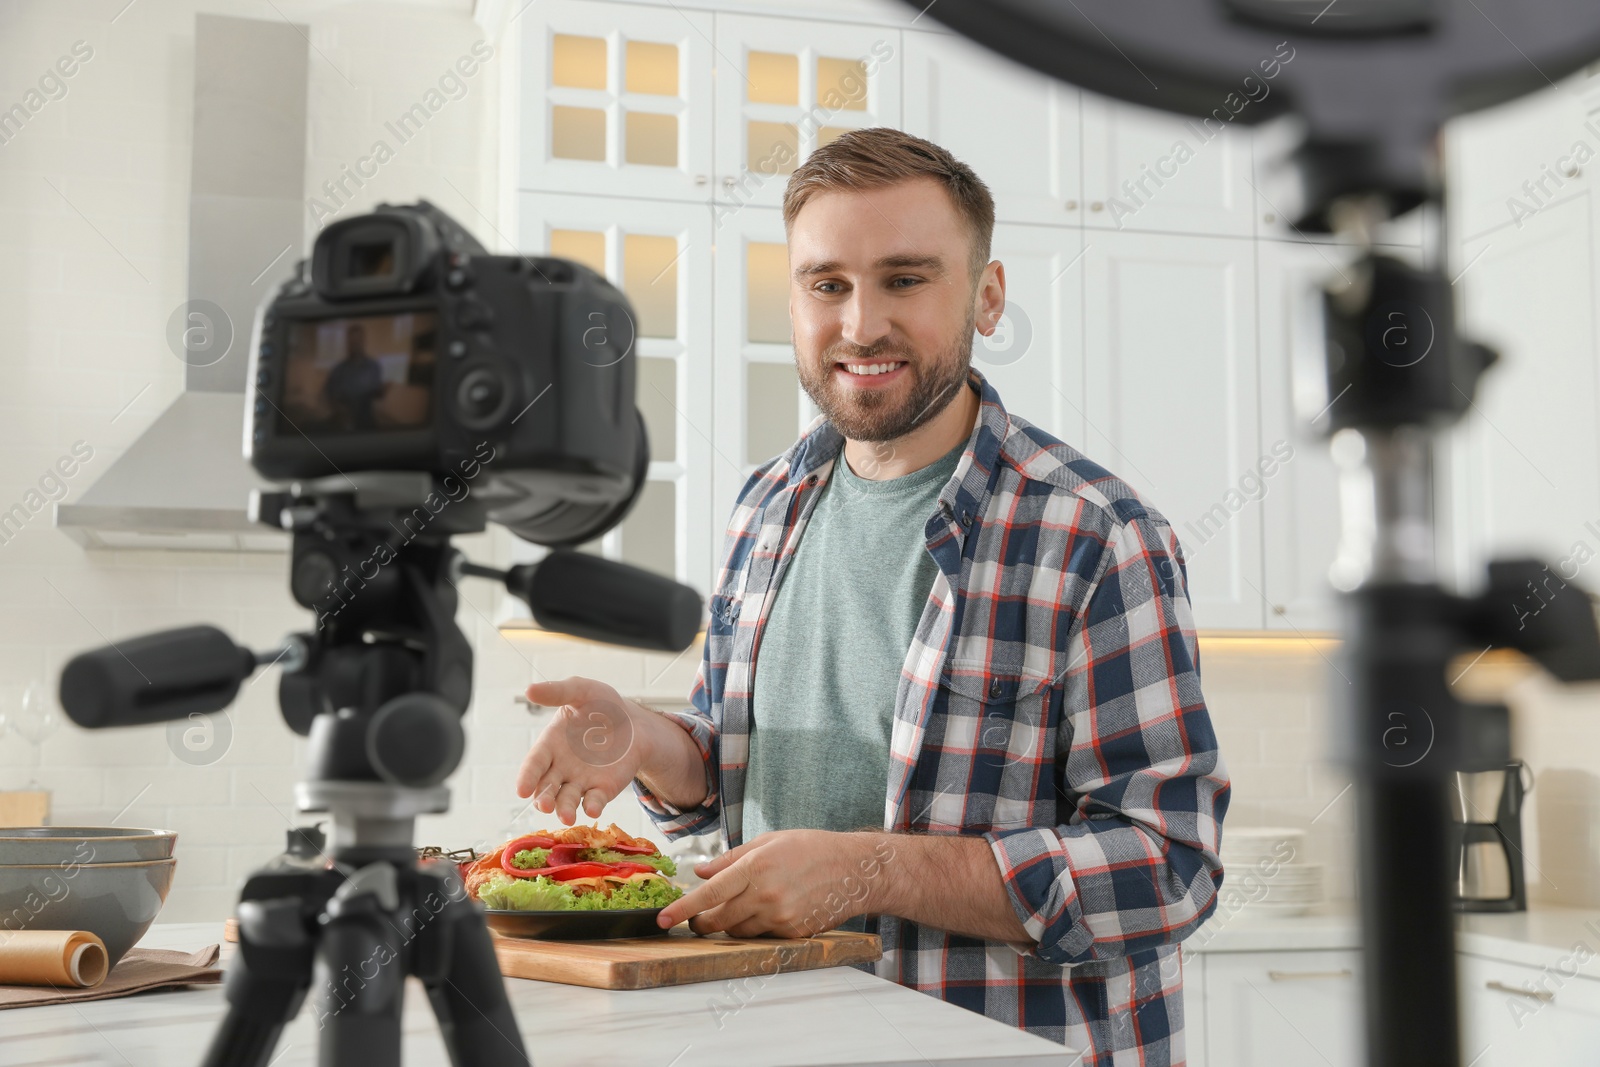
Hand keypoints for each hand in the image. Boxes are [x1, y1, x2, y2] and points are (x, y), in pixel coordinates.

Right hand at [516, 677, 647, 824]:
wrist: (634, 721)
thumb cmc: (601, 705)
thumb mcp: (581, 691)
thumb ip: (557, 692)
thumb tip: (529, 690)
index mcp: (550, 745)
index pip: (534, 764)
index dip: (527, 777)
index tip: (521, 790)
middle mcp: (560, 768)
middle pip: (546, 788)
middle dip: (544, 798)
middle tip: (544, 805)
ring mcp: (580, 782)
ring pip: (567, 800)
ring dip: (565, 809)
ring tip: (568, 816)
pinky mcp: (601, 790)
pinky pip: (594, 802)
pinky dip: (592, 807)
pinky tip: (592, 809)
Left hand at [656, 830, 897, 937]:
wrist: (853, 871)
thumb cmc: (811, 848)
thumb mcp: (769, 841)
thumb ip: (731, 858)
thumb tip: (701, 871)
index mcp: (756, 867)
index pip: (709, 893)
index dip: (683, 908)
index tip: (663, 919)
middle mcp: (765, 896)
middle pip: (718, 920)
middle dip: (702, 922)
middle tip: (697, 919)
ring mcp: (780, 918)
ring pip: (738, 932)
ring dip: (729, 925)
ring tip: (739, 908)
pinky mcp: (792, 934)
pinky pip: (761, 936)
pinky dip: (755, 927)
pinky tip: (767, 911)